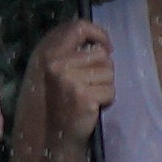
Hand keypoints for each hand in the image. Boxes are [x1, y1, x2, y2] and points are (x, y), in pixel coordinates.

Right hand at [25, 19, 115, 138]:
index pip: (79, 27)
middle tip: (90, 84)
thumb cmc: (63, 100)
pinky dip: (107, 100)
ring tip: (90, 95)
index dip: (99, 33)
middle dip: (104, 69)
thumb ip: (73, 53)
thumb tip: (100, 40)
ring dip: (105, 85)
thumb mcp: (60, 72)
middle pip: (102, 55)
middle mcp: (58, 66)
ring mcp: (70, 81)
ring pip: (109, 73)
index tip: (107, 46)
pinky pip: (110, 91)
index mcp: (51, 56)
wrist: (58, 133)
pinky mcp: (84, 97)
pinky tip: (93, 106)